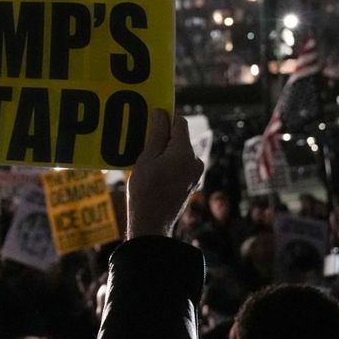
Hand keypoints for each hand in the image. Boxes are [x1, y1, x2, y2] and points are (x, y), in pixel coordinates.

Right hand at [126, 110, 203, 238]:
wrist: (152, 226)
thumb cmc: (145, 191)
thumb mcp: (146, 159)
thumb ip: (156, 134)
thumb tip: (161, 112)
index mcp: (185, 153)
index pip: (179, 122)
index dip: (164, 118)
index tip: (149, 123)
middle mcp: (195, 161)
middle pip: (180, 138)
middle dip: (163, 138)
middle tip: (143, 145)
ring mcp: (195, 175)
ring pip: (179, 153)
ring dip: (165, 153)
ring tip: (146, 163)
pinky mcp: (192, 185)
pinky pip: (181, 167)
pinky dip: (169, 165)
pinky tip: (154, 175)